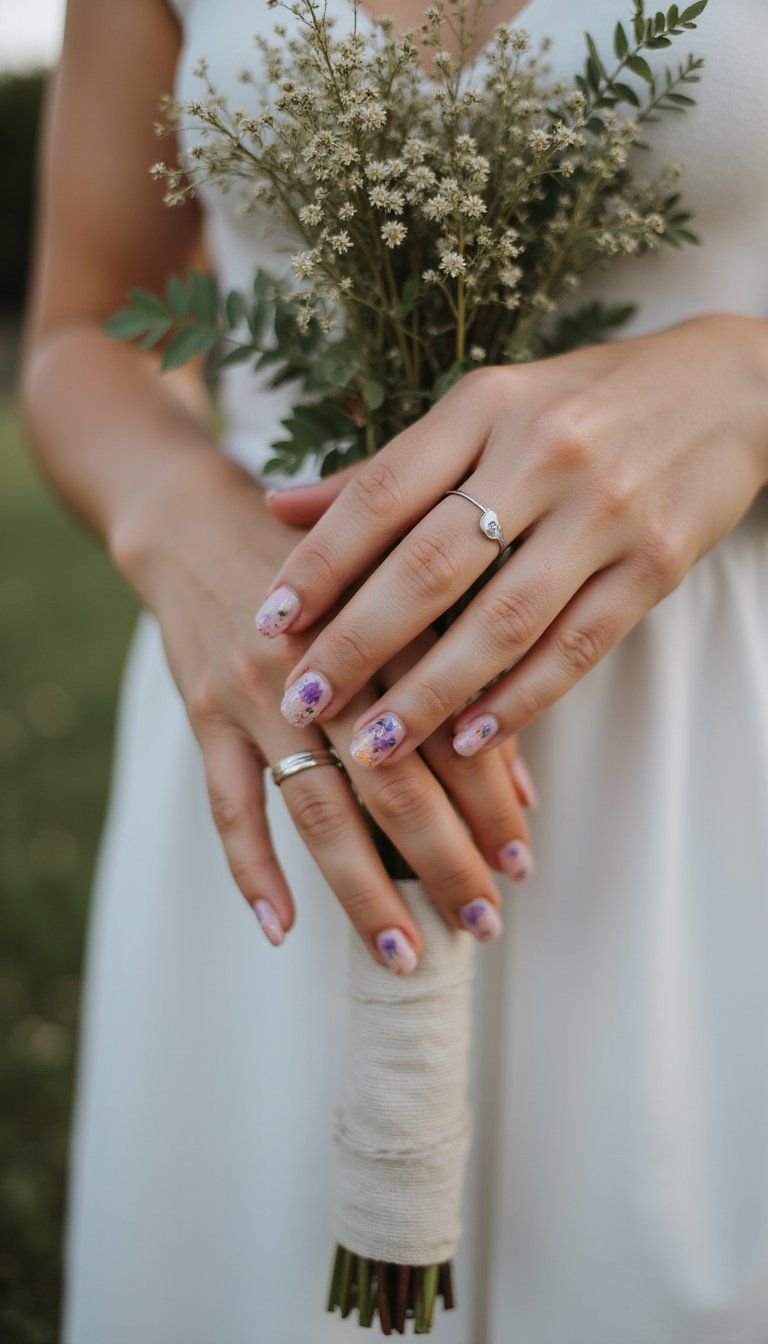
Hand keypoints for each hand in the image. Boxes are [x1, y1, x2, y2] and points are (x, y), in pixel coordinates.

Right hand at [114, 452, 534, 972]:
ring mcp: (255, 688)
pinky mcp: (202, 710)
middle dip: (444, 860)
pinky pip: (226, 804)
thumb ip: (459, 680)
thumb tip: (524, 792)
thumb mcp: (400, 598)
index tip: (523, 863)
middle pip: (391, 780)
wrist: (198, 520)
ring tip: (406, 952)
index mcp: (387, 622)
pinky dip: (252, 869)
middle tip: (485, 922)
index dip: (492, 802)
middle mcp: (323, 659)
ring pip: (315, 806)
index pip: (449, 728)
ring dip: (364, 887)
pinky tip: (283, 929)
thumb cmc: (326, 567)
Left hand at [262, 316, 767, 763]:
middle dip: (358, 643)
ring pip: (501, 621)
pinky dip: (519, 699)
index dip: (319, 562)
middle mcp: (542, 452)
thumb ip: (387, 466)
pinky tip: (468, 740)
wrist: (728, 389)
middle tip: (303, 702)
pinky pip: (576, 645)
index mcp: (485, 405)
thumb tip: (277, 507)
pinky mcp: (656, 563)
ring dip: (430, 694)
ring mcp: (605, 511)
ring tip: (373, 748)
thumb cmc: (583, 400)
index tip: (267, 622)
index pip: (382, 492)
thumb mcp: (485, 406)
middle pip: (432, 565)